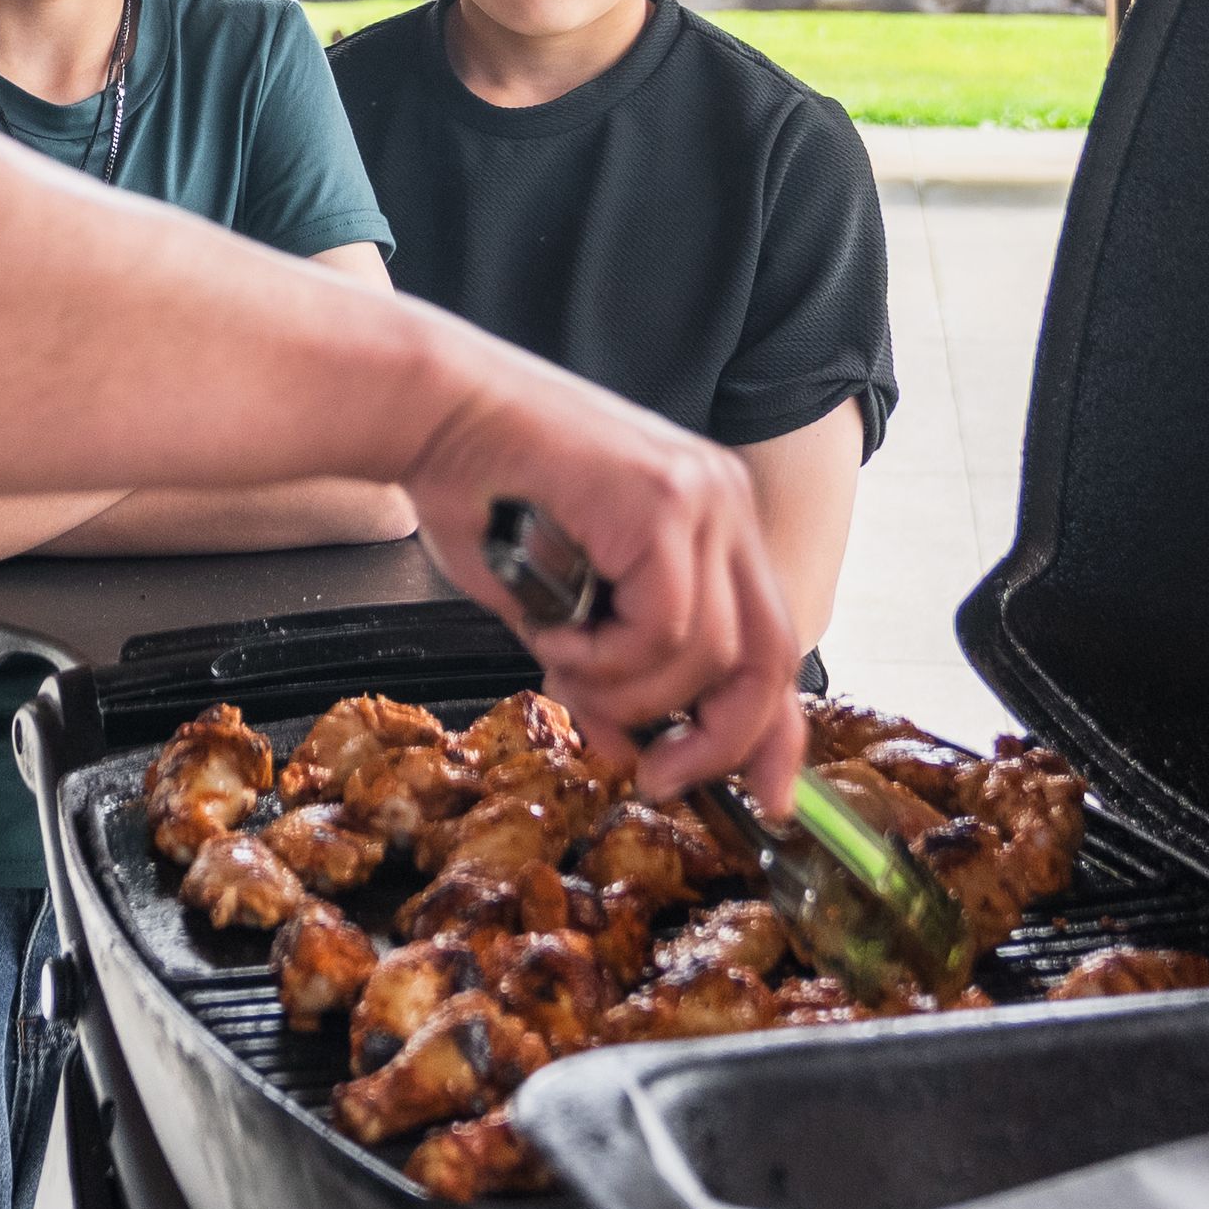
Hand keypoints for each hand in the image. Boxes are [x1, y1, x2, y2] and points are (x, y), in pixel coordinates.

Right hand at [398, 331, 803, 803]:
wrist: (432, 411)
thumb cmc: (480, 492)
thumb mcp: (558, 605)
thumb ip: (606, 669)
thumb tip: (631, 747)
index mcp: (710, 521)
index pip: (775, 641)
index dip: (775, 731)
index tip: (766, 798)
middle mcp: (723, 503)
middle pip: (771, 657)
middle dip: (720, 738)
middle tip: (659, 776)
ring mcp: (702, 498)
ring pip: (706, 654)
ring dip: (626, 690)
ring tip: (560, 664)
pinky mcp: (664, 503)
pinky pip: (662, 629)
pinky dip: (603, 656)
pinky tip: (551, 632)